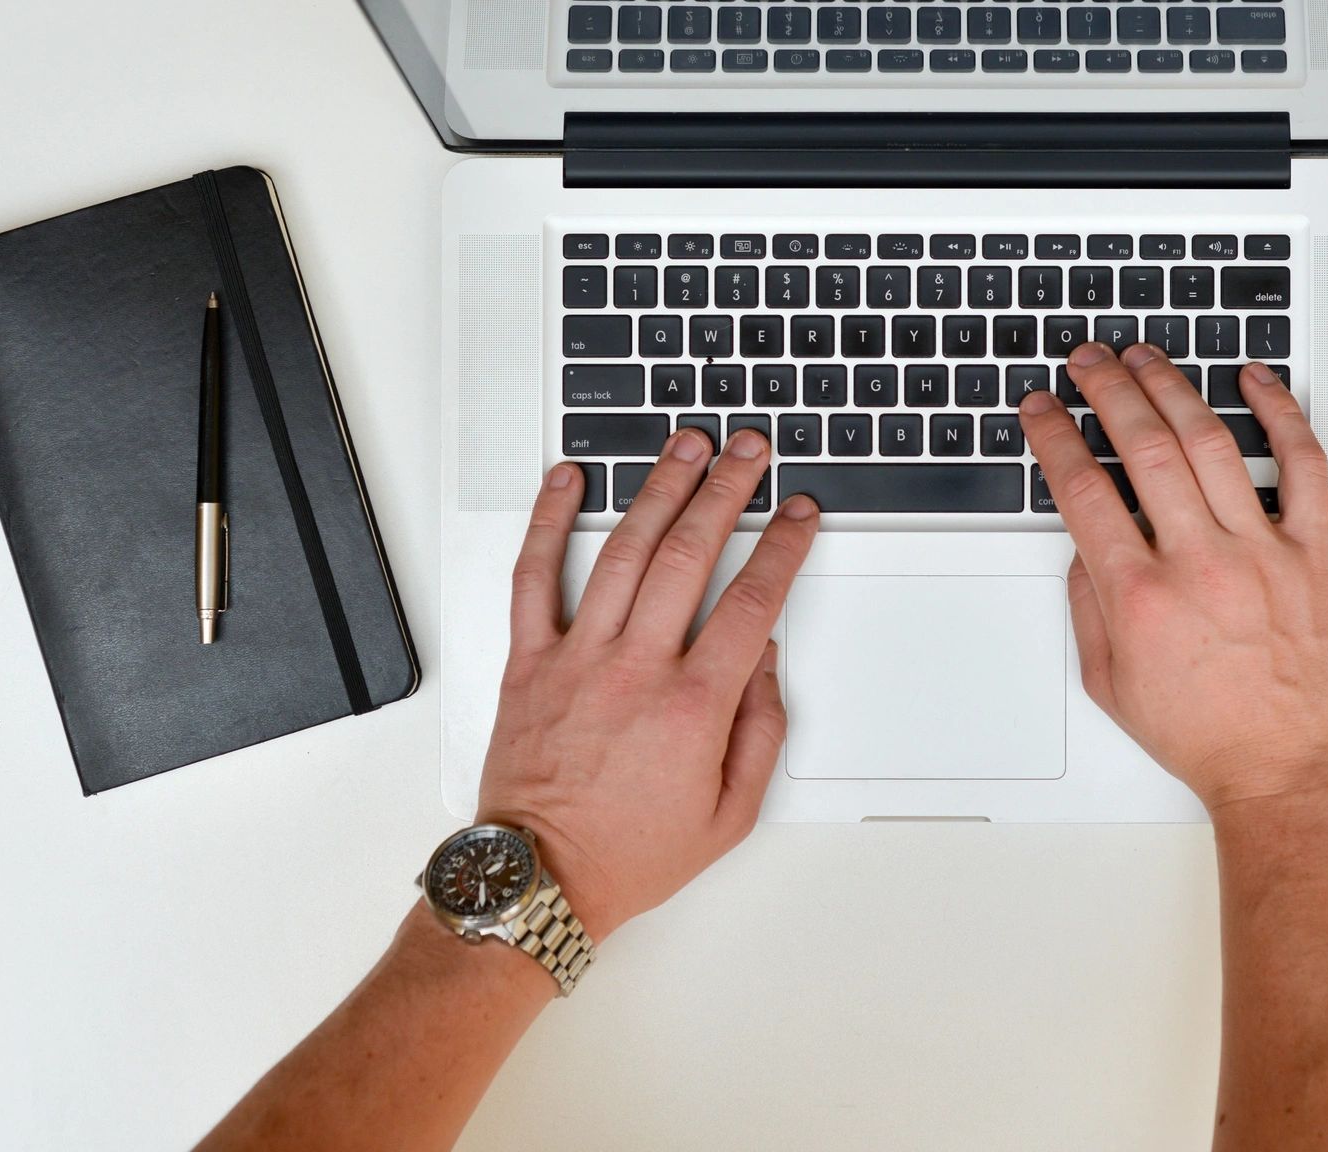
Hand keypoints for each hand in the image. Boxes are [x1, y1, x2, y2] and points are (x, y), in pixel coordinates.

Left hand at [475, 429, 818, 942]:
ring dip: (658, 489)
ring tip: (684, 446)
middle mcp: (635, 669)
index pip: (752, 602)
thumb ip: (760, 731)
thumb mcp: (730, 814)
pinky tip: (567, 479)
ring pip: (624, 551)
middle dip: (727, 491)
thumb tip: (764, 659)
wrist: (539, 880)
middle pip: (691, 555)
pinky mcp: (528, 661)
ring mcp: (576, 658)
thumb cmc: (629, 853)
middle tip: (749, 453)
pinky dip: (547, 521)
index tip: (799, 514)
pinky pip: (533, 576)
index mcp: (692, 706)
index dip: (783, 548)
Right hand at [1018, 345, 1327, 813]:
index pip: (1083, 489)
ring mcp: (1261, 551)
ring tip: (1145, 358)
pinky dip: (1280, 414)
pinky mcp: (1313, 552)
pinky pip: (1303, 465)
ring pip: (1210, 442)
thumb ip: (1088, 606)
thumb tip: (1084, 545)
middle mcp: (1199, 563)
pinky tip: (1255, 381)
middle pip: (1143, 447)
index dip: (1054, 436)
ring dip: (1171, 387)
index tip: (1043, 410)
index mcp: (1141, 595)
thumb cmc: (1205, 734)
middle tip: (1088, 361)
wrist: (1285, 769)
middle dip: (1106, 390)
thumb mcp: (1109, 683)